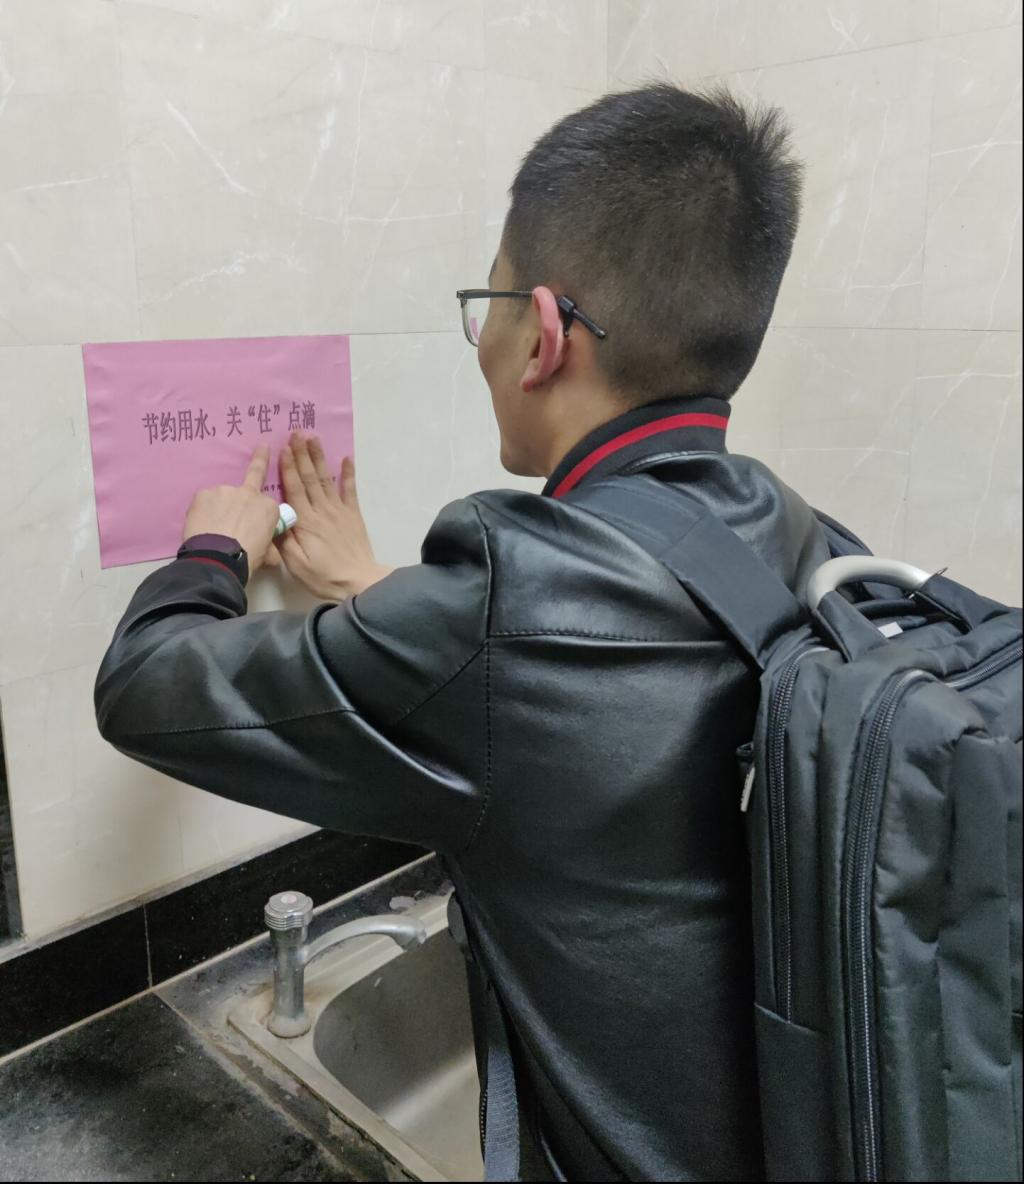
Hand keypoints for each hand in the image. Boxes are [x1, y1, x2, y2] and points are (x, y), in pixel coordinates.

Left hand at [182, 445, 281, 576]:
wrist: (218, 558)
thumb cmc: (247, 558)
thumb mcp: (267, 556)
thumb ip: (270, 549)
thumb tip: (273, 555)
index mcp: (268, 507)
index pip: (267, 506)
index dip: (260, 516)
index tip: (255, 524)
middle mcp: (248, 493)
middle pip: (254, 475)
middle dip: (261, 458)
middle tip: (263, 446)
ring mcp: (225, 490)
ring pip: (223, 497)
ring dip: (220, 507)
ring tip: (213, 527)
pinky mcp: (204, 494)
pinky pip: (205, 501)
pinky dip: (204, 511)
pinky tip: (202, 524)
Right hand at [275, 433, 391, 600]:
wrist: (358, 582)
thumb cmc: (323, 576)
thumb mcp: (295, 563)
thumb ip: (283, 539)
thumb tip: (274, 517)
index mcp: (305, 521)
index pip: (294, 488)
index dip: (288, 467)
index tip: (284, 448)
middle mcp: (322, 510)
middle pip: (310, 478)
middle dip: (302, 454)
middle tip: (297, 433)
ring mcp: (339, 511)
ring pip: (327, 479)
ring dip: (319, 458)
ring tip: (314, 438)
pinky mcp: (353, 516)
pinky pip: (350, 490)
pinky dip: (349, 473)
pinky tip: (346, 458)